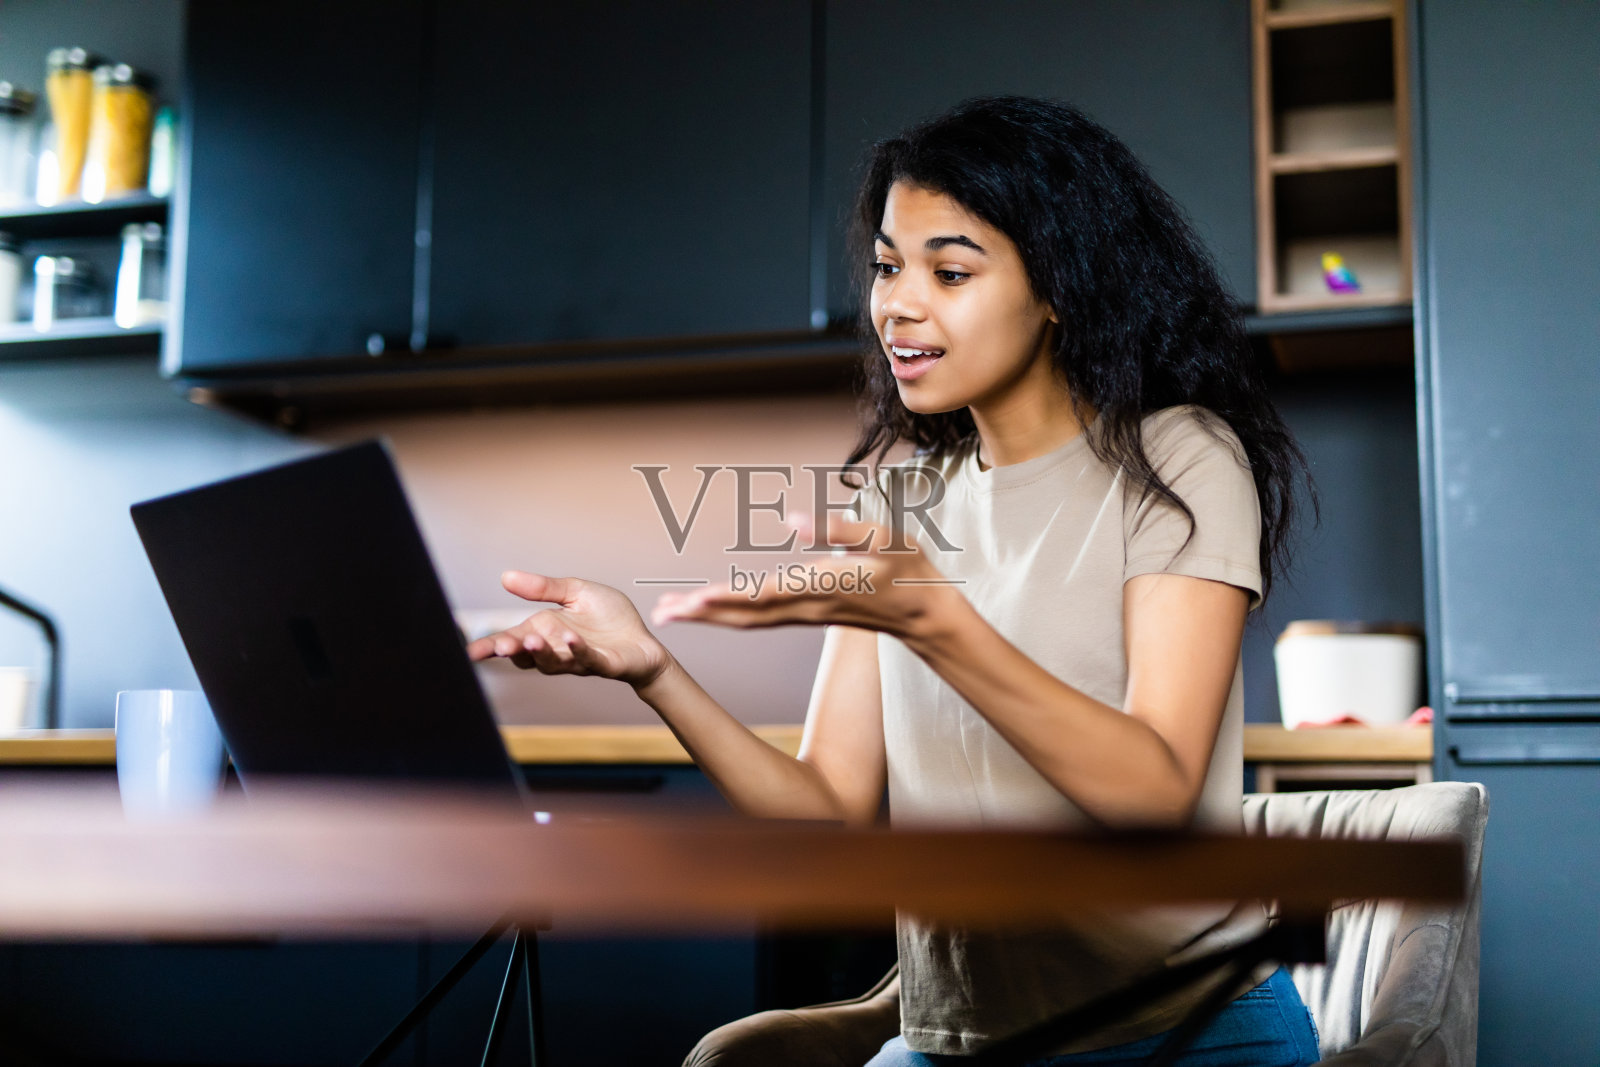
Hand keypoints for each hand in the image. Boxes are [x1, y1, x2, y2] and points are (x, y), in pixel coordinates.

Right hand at [466, 572, 672, 688]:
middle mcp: (556, 648)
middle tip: (500, 646)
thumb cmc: (609, 618)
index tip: (470, 652)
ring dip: (542, 651)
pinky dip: (578, 651)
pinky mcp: (603, 663)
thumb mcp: (574, 592)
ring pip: (553, 660)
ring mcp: (578, 659)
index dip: (490, 646)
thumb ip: (543, 588)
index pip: (512, 639)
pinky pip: (587, 659)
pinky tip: (571, 640)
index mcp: (545, 630)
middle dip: (513, 650)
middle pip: (527, 654)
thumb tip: (506, 577)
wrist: (643, 640)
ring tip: (532, 638)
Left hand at [649, 512, 951, 636]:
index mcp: (822, 585)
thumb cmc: (908, 569)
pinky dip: (728, 618)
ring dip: (708, 619)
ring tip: (670, 614)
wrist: (923, 614)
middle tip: (662, 614)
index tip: (694, 600)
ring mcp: (804, 614)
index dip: (728, 597)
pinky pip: (758, 621)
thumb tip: (792, 520)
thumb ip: (838, 529)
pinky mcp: (805, 615)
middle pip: (744, 614)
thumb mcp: (884, 537)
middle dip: (702, 615)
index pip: (766, 594)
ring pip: (748, 621)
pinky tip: (708, 612)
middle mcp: (807, 606)